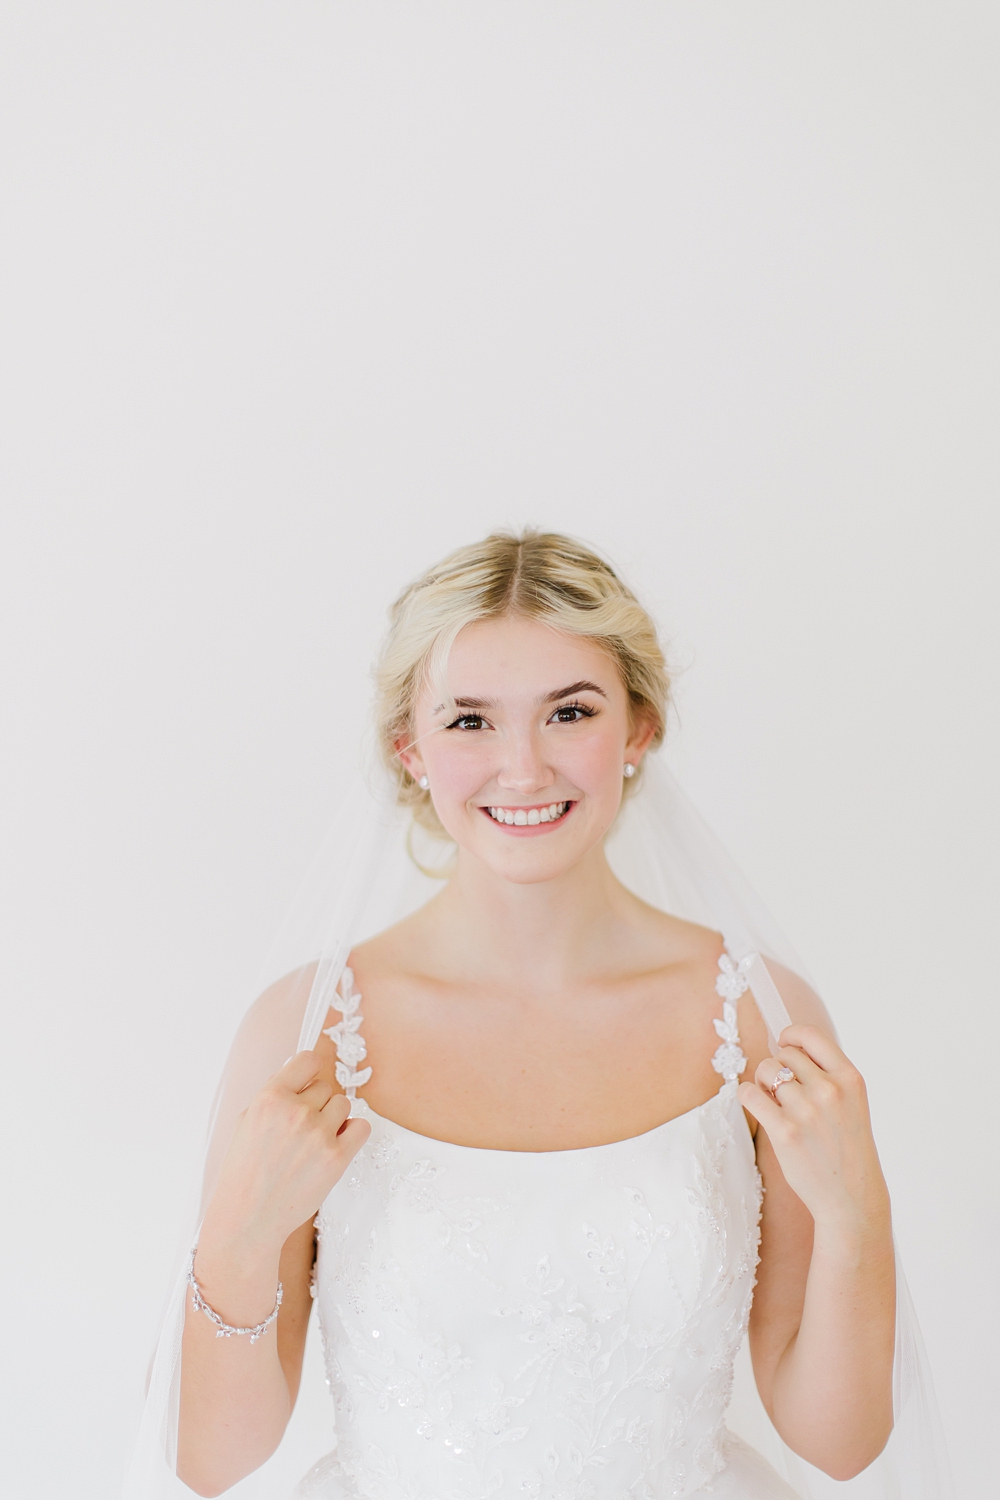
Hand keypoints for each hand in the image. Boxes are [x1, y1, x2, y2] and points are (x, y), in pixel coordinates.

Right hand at [200, 1051, 370, 1263]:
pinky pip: (361, 1127)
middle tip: (300, 1131)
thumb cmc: (244, 1172)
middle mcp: (296, 1111)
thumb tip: (302, 1075)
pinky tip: (335, 1146)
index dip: (308, 1072)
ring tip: (314, 1142)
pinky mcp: (337, 1158)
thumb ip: (274, 1095)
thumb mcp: (246, 1122)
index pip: (307, 1060)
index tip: (307, 1085)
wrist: (249, 1219)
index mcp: (270, 1098)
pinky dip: (352, 1133)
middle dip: (316, 1104)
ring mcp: (319, 1134)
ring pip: (343, 1104)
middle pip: (326, 1087)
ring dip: (333, 1119)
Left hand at [738, 1024, 889, 1233]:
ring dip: (763, 1084)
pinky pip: (749, 1094)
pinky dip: (747, 1095)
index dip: (791, 1035)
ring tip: (774, 1103)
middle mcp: (830, 1090)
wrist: (851, 1196)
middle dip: (777, 1068)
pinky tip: (758, 1106)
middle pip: (783, 1055)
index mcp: (850, 1078)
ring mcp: (806, 1110)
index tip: (783, 1042)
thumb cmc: (846, 1147)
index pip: (812, 1036)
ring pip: (765, 1071)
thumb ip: (826, 1075)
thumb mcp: (852, 1103)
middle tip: (781, 1090)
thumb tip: (785, 1047)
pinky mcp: (784, 1131)